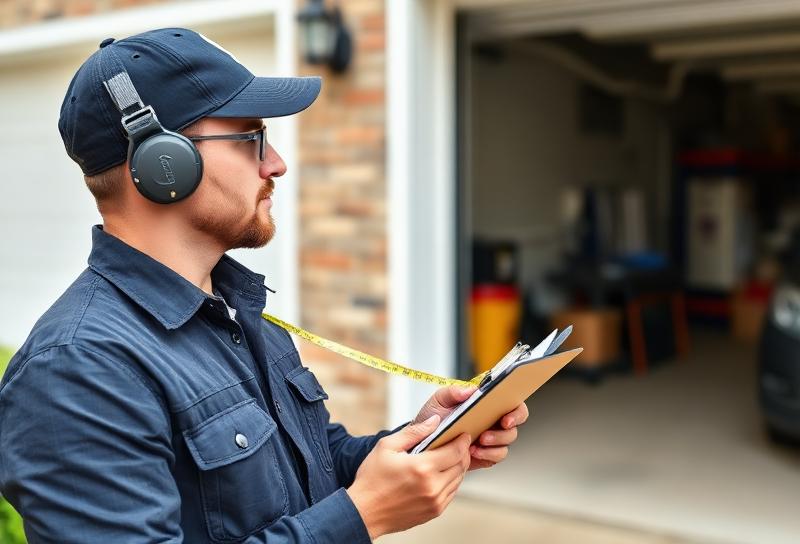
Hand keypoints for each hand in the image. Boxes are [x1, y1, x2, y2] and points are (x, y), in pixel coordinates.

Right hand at [346, 415, 471, 538]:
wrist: (364, 512)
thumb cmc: (372, 479)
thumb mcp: (387, 447)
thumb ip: (414, 432)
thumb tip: (435, 421)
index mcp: (422, 468)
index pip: (456, 451)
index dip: (463, 440)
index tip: (463, 433)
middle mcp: (433, 486)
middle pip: (461, 465)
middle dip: (463, 451)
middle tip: (458, 442)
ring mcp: (435, 502)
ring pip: (459, 479)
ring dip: (458, 466)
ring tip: (450, 456)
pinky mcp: (434, 512)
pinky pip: (451, 492)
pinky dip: (451, 481)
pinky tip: (441, 473)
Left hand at [413, 385, 528, 470]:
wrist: (423, 439)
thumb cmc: (434, 416)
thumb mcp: (440, 399)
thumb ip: (453, 391)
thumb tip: (471, 390)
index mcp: (489, 405)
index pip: (514, 405)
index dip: (516, 412)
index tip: (506, 419)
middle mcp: (494, 422)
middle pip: (513, 428)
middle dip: (503, 433)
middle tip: (485, 435)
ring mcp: (491, 439)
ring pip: (506, 444)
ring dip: (494, 446)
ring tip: (476, 444)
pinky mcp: (486, 455)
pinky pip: (495, 458)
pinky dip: (486, 456)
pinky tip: (472, 452)